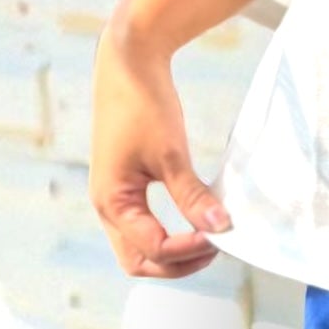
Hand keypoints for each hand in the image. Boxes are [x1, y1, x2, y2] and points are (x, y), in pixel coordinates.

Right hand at [89, 19, 232, 279]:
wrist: (128, 64)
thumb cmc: (142, 103)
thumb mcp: (171, 152)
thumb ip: (192, 195)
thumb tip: (219, 228)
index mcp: (112, 201)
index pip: (152, 248)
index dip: (188, 249)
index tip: (221, 234)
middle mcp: (107, 206)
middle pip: (139, 260)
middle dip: (177, 264)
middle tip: (216, 248)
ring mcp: (114, 197)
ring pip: (140, 247)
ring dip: (173, 252)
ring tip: (210, 238)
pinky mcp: (125, 186)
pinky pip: (144, 225)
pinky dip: (169, 232)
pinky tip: (197, 218)